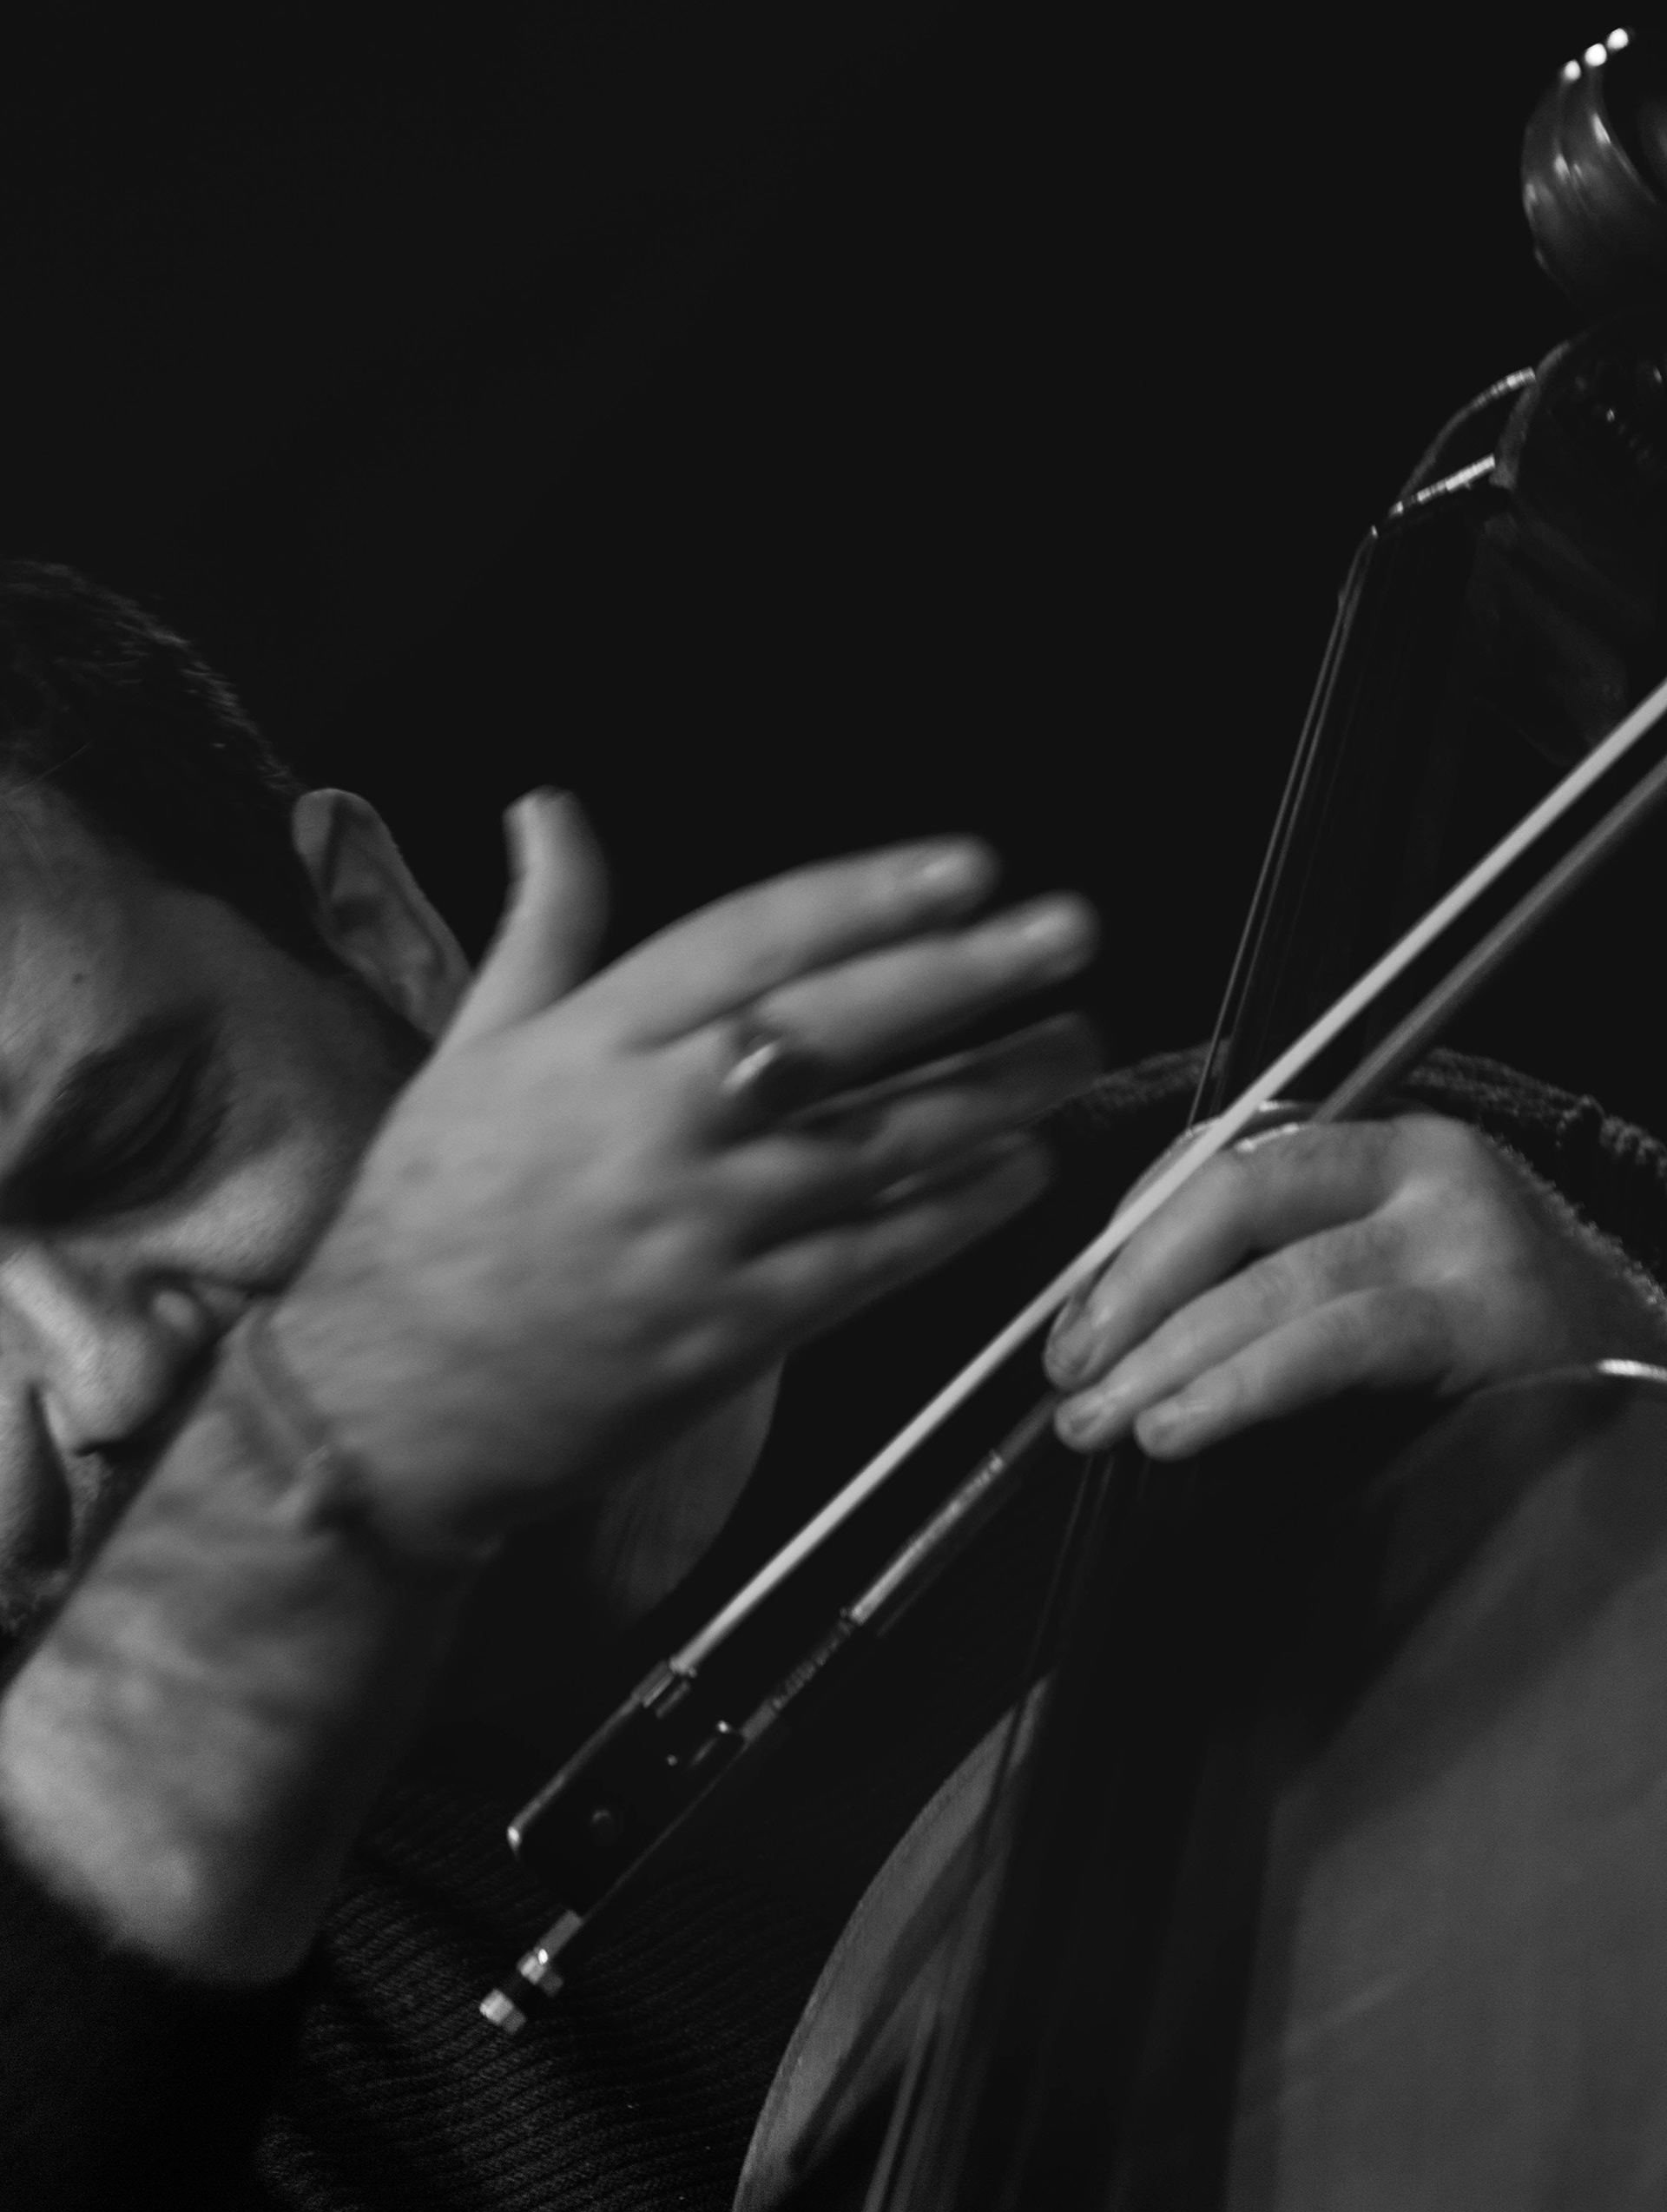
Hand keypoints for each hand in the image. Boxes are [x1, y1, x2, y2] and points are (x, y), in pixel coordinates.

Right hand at [282, 794, 1099, 1550]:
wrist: (387, 1401)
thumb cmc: (427, 1218)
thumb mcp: (468, 1052)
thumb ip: (542, 929)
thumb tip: (548, 810)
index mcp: (592, 1042)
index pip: (755, 940)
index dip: (871, 899)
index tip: (969, 869)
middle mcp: (654, 1122)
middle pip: (836, 1028)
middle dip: (965, 974)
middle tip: (1068, 934)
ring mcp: (698, 1229)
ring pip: (874, 1145)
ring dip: (991, 1092)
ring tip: (1075, 1049)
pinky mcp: (729, 1330)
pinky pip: (867, 1262)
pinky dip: (952, 1216)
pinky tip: (1021, 1174)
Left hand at [1045, 1114, 1666, 1459]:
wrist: (1655, 1386)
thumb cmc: (1505, 1350)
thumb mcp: (1392, 1277)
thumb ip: (1283, 1277)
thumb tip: (1129, 1334)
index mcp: (1390, 1148)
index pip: (1229, 1164)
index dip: (1133, 1239)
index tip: (1073, 1315)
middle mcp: (1430, 1172)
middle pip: (1239, 1203)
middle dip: (1132, 1291)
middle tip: (1068, 1373)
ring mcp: (1463, 1244)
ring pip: (1279, 1283)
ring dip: (1170, 1356)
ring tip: (1105, 1418)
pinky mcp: (1486, 1324)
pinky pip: (1336, 1345)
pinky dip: (1243, 1385)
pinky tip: (1185, 1424)